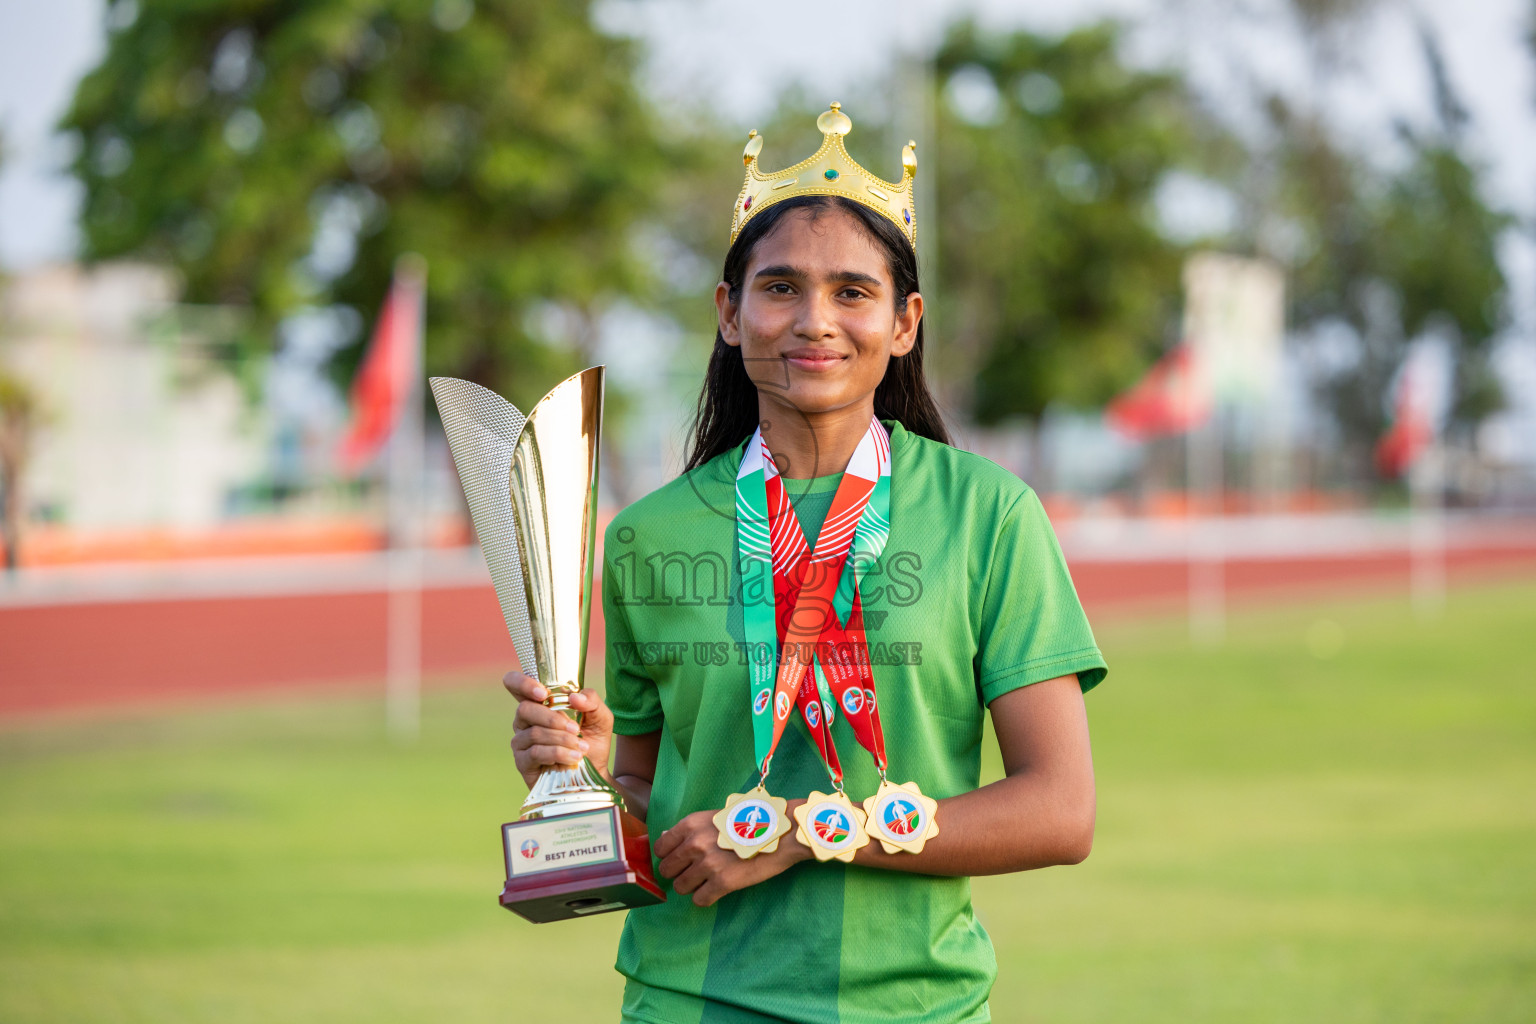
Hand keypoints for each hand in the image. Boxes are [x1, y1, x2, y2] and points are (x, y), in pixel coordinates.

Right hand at [504, 669, 614, 790]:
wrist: (594, 773)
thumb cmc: (592, 741)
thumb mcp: (601, 717)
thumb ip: (591, 700)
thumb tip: (573, 697)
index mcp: (539, 704)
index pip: (514, 684)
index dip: (522, 683)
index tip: (542, 693)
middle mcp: (526, 720)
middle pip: (524, 709)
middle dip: (552, 718)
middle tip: (575, 728)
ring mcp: (522, 741)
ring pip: (534, 733)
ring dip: (561, 739)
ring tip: (581, 748)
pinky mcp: (523, 762)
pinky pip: (535, 753)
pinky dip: (557, 753)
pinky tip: (572, 758)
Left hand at [654, 804, 808, 906]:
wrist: (779, 832)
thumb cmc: (748, 822)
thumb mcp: (714, 817)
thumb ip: (689, 830)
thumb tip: (663, 839)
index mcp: (691, 824)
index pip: (660, 848)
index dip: (668, 856)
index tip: (678, 860)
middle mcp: (695, 844)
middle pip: (667, 870)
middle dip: (678, 873)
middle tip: (694, 873)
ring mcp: (708, 864)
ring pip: (681, 887)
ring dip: (691, 887)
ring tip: (707, 881)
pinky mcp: (722, 883)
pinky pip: (700, 900)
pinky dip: (706, 898)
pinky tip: (716, 890)